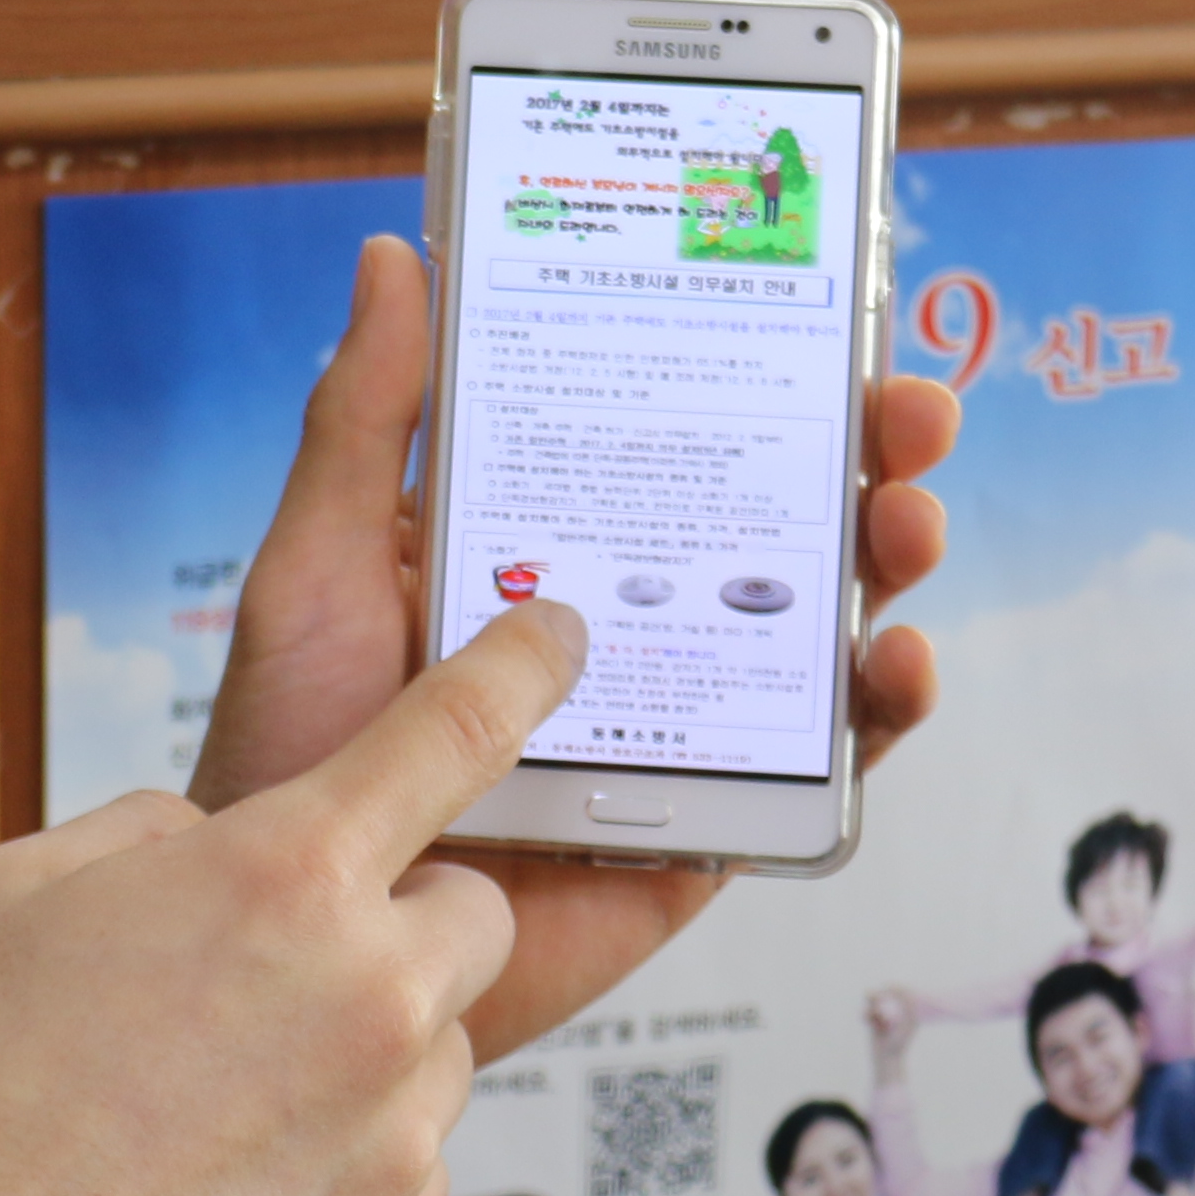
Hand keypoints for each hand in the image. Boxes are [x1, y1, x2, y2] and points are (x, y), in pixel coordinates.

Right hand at [0, 602, 583, 1195]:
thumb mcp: (25, 883)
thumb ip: (160, 834)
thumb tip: (217, 850)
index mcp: (284, 880)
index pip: (454, 735)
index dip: (520, 670)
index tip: (554, 642)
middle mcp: (368, 1004)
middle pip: (475, 920)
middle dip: (400, 926)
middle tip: (282, 973)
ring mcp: (390, 1145)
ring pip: (433, 1059)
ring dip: (363, 1060)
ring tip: (216, 1111)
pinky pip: (399, 1180)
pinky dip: (335, 1175)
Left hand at [191, 238, 954, 1058]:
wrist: (297, 938)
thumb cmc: (287, 743)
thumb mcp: (316, 563)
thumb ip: (364, 421)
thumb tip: (398, 256)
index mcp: (545, 538)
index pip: (673, 432)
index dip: (762, 370)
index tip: (826, 310)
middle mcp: (627, 618)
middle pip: (773, 518)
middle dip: (862, 455)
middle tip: (907, 414)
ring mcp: (678, 720)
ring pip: (812, 631)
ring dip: (883, 565)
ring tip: (905, 523)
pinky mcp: (705, 827)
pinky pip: (813, 770)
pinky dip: (874, 718)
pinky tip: (893, 670)